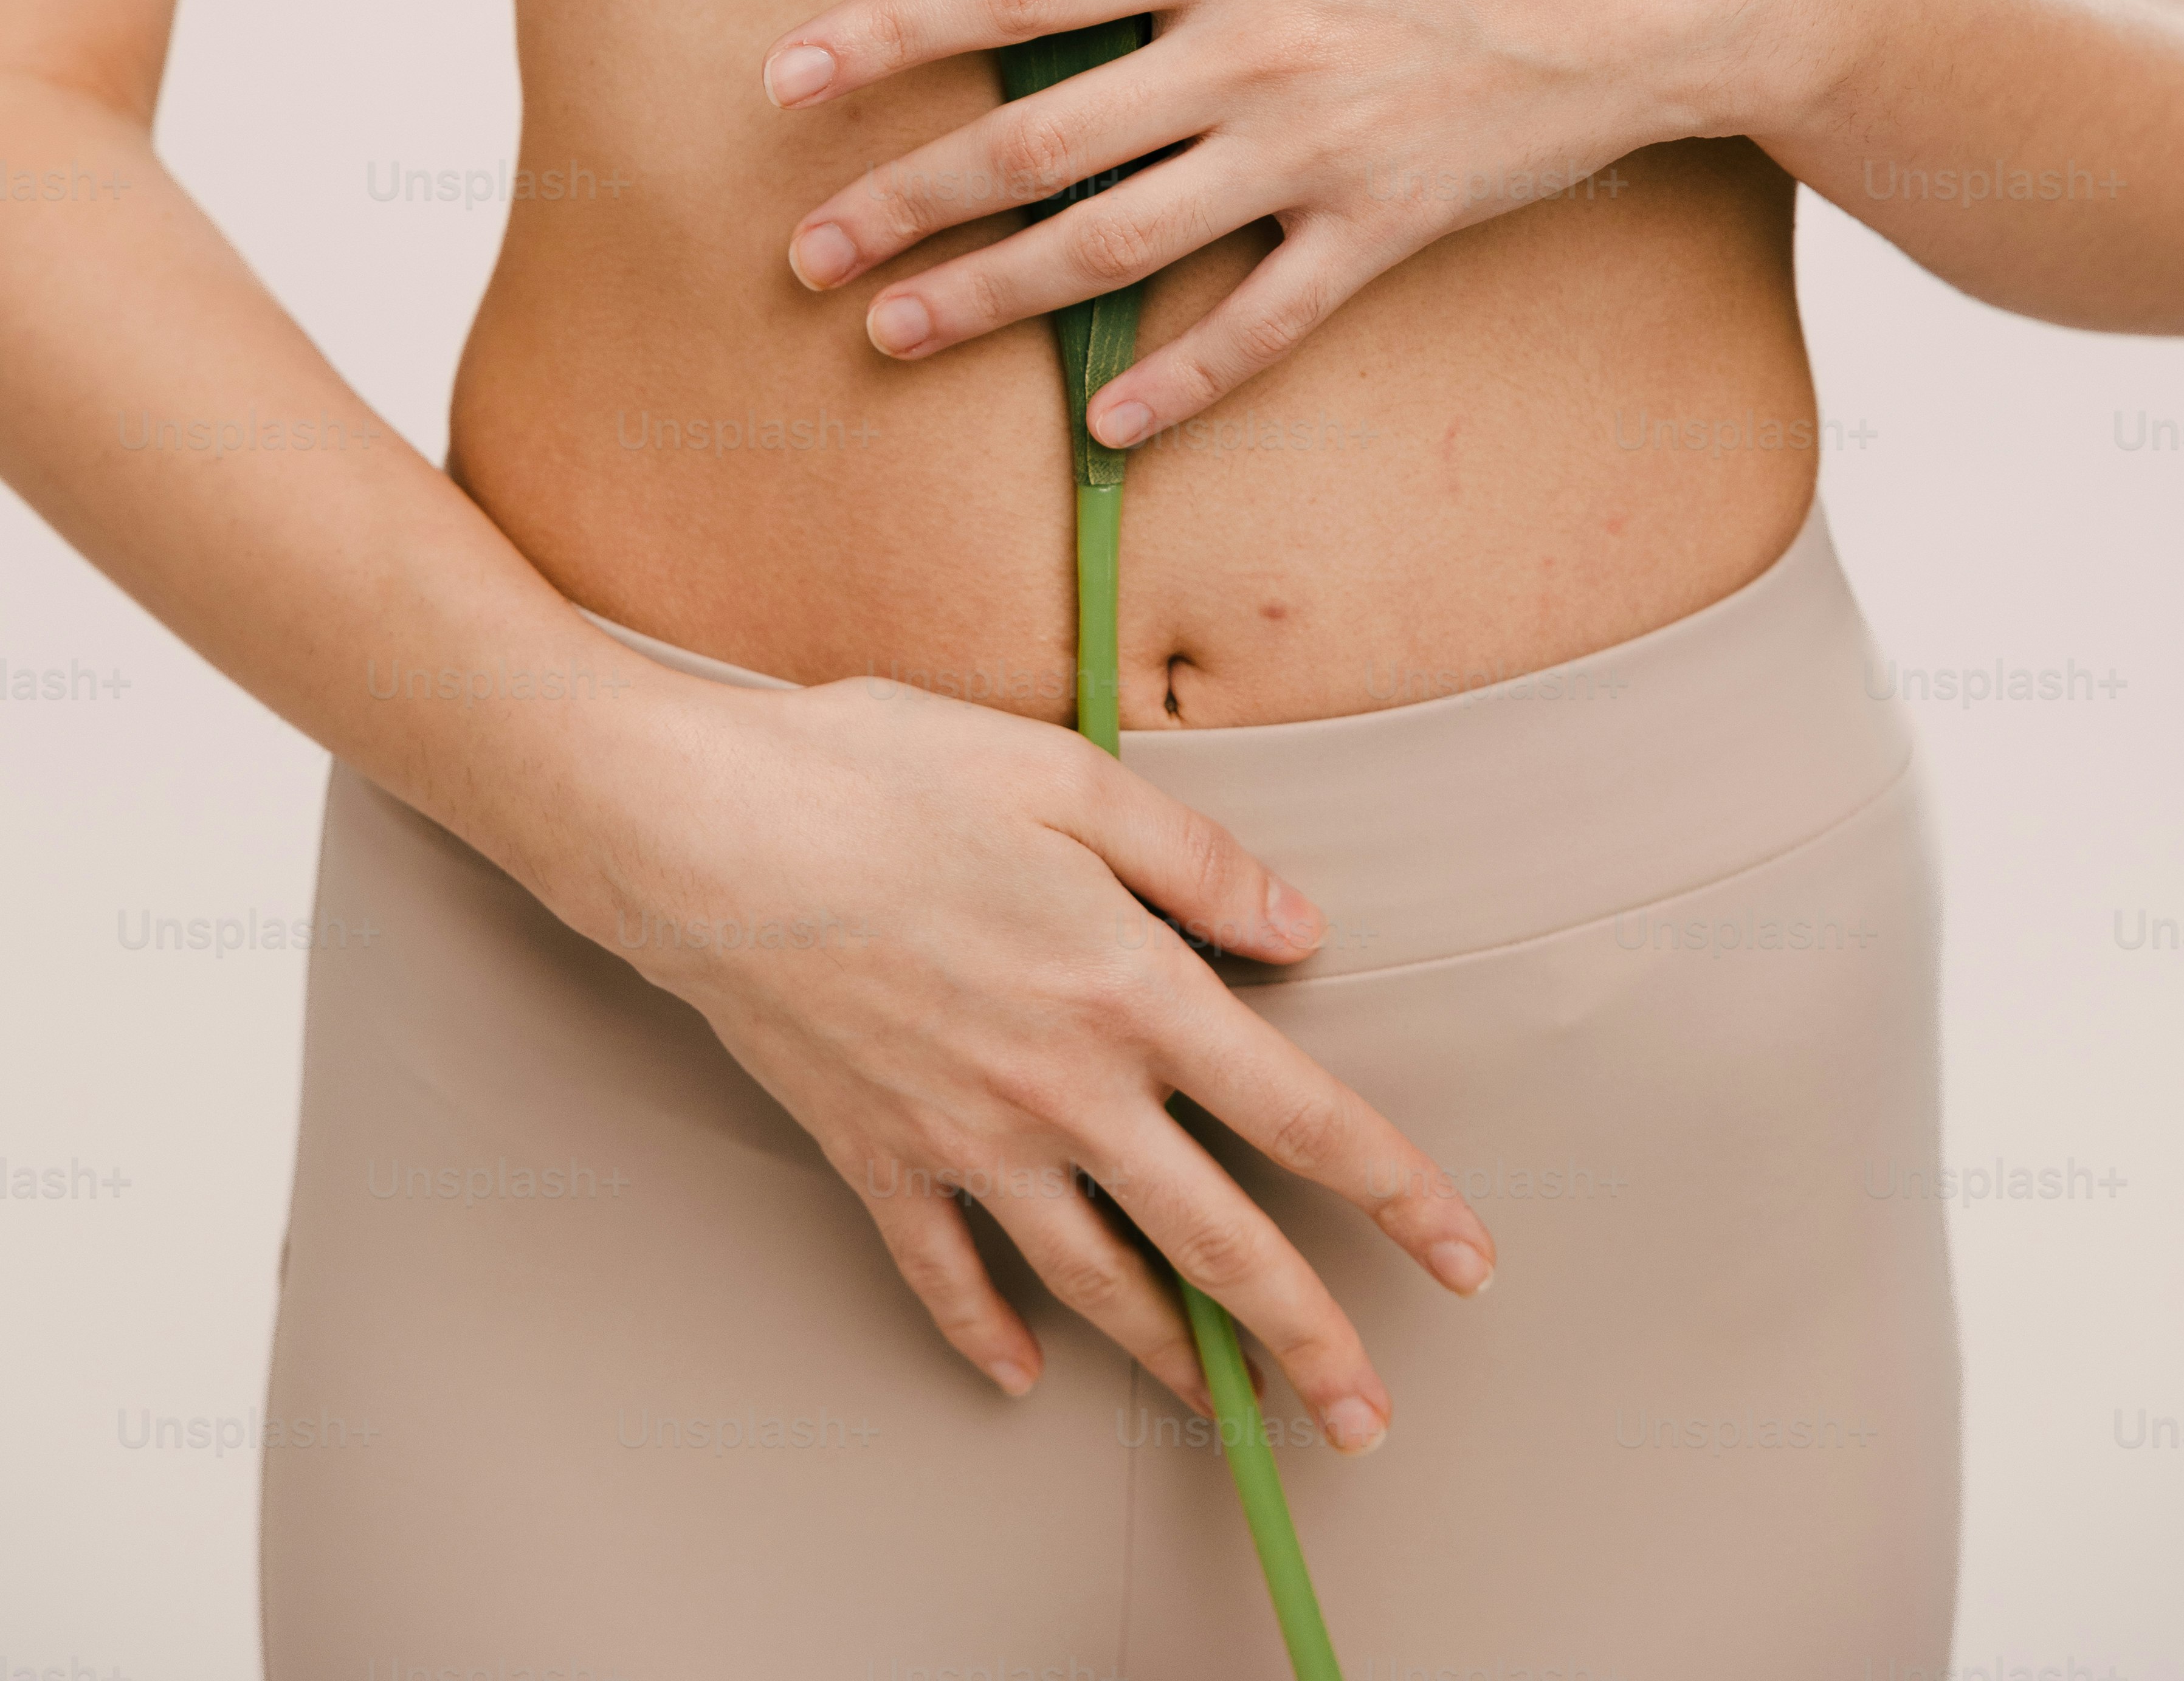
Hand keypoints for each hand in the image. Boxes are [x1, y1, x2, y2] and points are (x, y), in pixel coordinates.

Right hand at [585, 665, 1490, 1434]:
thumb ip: (1194, 860)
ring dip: (1175, 1359)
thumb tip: (1298, 928)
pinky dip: (987, 1336)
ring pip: (1097, 1282)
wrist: (705, 835)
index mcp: (1129, 987)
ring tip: (1232, 1415)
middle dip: (1309, 1340)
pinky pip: (945, 1277)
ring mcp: (967, 1139)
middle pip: (1217, 1242)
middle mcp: (1064, 1089)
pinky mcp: (875, 1156)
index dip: (1396, 1195)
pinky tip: (1020, 1375)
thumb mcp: (1064, 776)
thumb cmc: (881, 777)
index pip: (1300, 1116)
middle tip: (1369, 1419)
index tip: (1465, 1260)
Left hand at [767, 0, 1858, 445]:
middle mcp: (1260, 51)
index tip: (785, 76)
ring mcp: (1326, 152)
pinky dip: (1182, 377)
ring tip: (889, 335)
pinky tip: (1103, 423)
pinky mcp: (1398, 226)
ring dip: (992, 297)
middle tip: (800, 253)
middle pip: (1039, 139)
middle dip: (903, 200)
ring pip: (1122, 244)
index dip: (889, 33)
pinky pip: (1268, 322)